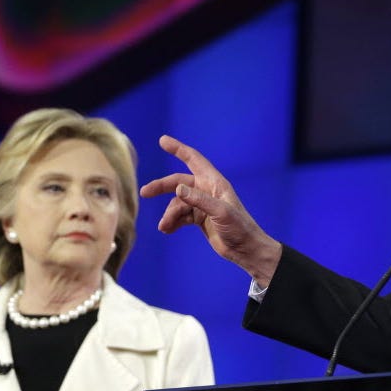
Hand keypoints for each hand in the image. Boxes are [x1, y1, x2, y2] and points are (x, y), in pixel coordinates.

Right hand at [140, 134, 281, 286]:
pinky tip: (167, 230)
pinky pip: (181, 216)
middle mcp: (207, 191)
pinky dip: (173, 222)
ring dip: (169, 214)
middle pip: (179, 183)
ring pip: (178, 203)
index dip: (179, 149)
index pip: (194, 160)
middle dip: (162, 186)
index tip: (162, 140)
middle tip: (145, 192)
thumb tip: (178, 189)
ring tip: (164, 226)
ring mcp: (202, 205)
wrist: (246, 250)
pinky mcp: (200, 219)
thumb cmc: (239, 228)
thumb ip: (199, 200)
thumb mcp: (220, 212)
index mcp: (215, 183)